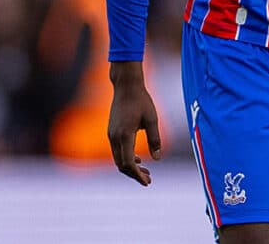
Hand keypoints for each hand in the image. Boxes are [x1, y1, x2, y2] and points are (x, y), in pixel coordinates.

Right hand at [108, 61, 161, 185]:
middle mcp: (114, 137)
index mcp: (124, 135)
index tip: (147, 181)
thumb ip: (155, 139)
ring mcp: (111, 134)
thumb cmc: (141, 101)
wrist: (126, 86)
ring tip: (146, 171)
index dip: (137, 175)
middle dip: (134, 174)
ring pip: (118, 159)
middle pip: (121, 165)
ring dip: (130, 167)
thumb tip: (157, 159)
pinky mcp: (111, 131)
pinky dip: (126, 158)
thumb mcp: (152, 119)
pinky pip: (117, 151)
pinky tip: (139, 159)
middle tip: (149, 179)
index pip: (128, 163)